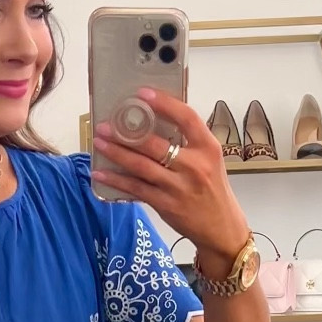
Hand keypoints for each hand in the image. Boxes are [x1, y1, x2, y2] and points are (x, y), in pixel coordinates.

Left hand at [93, 89, 250, 280]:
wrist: (222, 228)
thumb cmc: (213, 190)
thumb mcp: (210, 160)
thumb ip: (188, 142)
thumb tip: (155, 122)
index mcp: (208, 148)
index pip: (186, 118)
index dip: (164, 103)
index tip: (143, 94)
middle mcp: (194, 166)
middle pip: (155, 144)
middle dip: (126, 133)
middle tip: (106, 124)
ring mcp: (179, 187)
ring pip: (141, 166)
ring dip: (117, 153)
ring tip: (99, 142)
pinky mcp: (166, 204)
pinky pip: (136, 189)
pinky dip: (116, 181)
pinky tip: (101, 174)